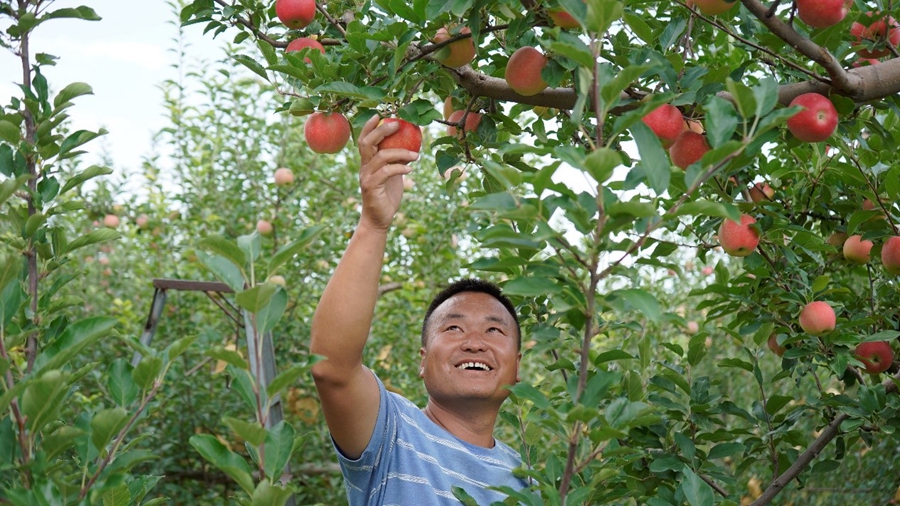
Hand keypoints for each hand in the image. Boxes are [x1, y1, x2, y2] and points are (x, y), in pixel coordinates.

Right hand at [357, 114, 419, 230]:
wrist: (379, 219)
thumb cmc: (387, 195)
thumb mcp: (393, 174)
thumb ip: (397, 160)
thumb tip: (411, 146)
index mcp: (367, 162)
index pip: (364, 139)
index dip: (369, 126)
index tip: (380, 115)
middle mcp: (364, 167)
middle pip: (368, 142)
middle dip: (382, 130)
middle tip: (398, 124)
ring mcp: (366, 177)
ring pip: (380, 156)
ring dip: (401, 152)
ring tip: (416, 155)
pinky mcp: (371, 187)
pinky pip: (386, 172)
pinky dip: (399, 168)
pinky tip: (410, 170)